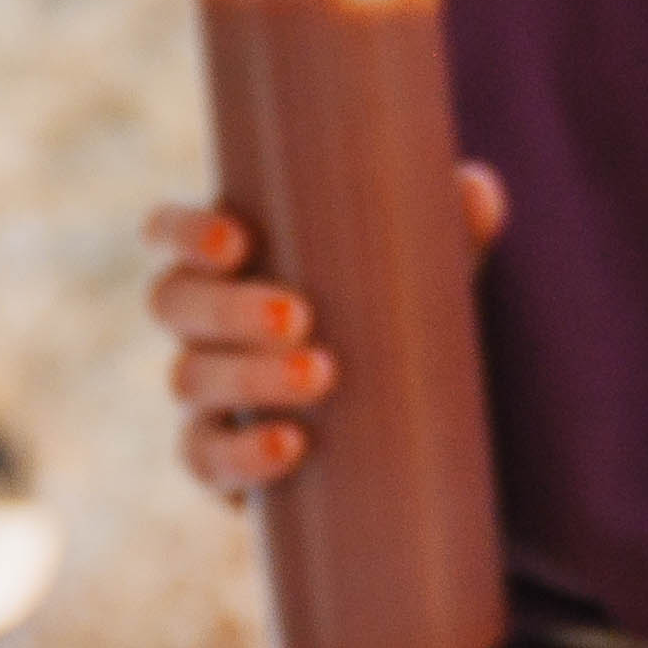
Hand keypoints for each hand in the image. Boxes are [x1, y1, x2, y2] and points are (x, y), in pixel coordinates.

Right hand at [141, 164, 504, 499]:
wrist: (401, 423)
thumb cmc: (393, 318)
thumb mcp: (425, 272)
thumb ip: (450, 227)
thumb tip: (477, 190)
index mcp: (233, 260)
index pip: (171, 232)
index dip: (184, 233)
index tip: (235, 243)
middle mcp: (202, 321)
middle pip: (173, 302)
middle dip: (228, 308)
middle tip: (299, 316)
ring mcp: (205, 390)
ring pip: (189, 378)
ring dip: (249, 377)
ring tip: (322, 374)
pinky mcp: (221, 458)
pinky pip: (205, 456)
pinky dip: (242, 452)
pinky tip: (292, 447)